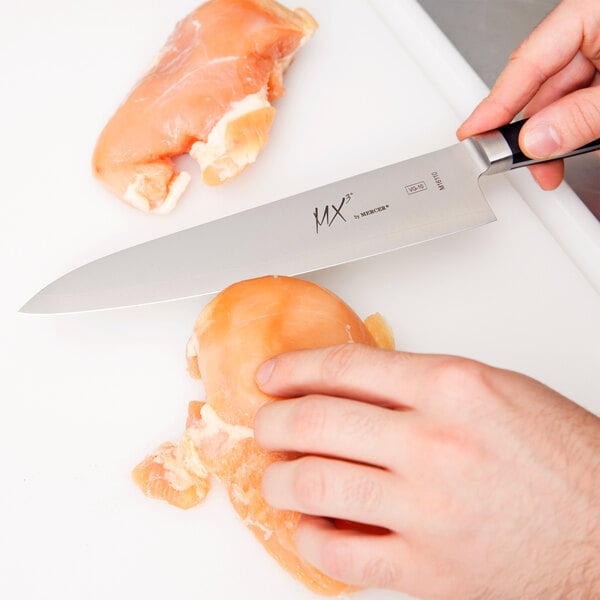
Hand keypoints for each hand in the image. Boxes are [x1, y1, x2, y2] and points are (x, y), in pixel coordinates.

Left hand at [254, 344, 599, 597]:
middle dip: (272, 422)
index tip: (271, 377)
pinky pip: (342, 556)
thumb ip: (417, 383)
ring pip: (314, 485)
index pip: (344, 367)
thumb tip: (350, 387)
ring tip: (277, 477)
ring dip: (279, 480)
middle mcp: (433, 443)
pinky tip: (310, 528)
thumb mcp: (492, 389)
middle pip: (315, 422)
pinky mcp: (429, 569)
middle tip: (265, 426)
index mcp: (450, 388)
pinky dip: (311, 540)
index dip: (294, 369)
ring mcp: (426, 509)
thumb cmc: (560, 456)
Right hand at [457, 0, 599, 189]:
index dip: (496, 103)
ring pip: (565, 101)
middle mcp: (595, 30)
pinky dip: (581, 130)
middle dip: (534, 133)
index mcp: (591, 11)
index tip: (472, 133)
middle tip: (519, 164)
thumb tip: (535, 140)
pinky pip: (585, 103)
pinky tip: (584, 147)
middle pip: (543, 88)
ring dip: (560, 138)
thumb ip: (579, 116)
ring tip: (558, 164)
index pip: (527, 62)